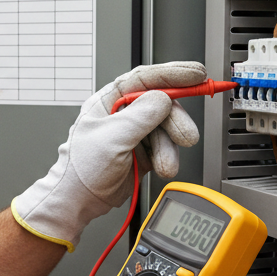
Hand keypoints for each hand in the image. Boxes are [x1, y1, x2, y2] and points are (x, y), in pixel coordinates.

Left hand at [12, 62, 204, 248]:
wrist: (80, 201)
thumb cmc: (81, 169)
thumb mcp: (112, 138)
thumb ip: (140, 117)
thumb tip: (163, 98)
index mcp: (108, 101)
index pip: (144, 78)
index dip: (172, 74)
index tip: (196, 74)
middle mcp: (123, 114)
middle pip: (162, 104)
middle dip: (176, 120)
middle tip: (186, 135)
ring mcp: (135, 133)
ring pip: (167, 128)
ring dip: (170, 147)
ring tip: (165, 164)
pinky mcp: (144, 151)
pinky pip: (166, 147)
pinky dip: (168, 157)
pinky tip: (162, 167)